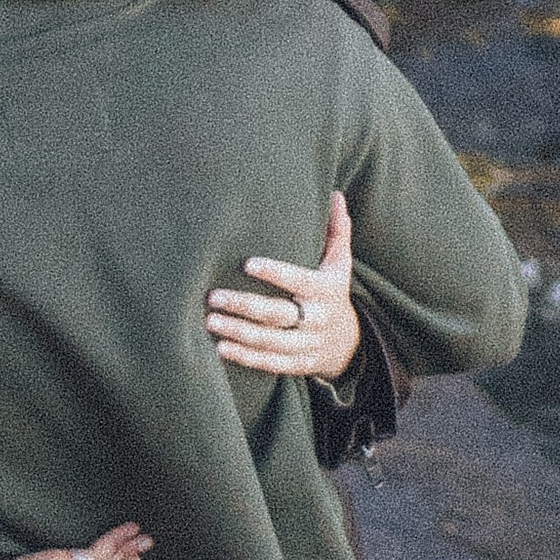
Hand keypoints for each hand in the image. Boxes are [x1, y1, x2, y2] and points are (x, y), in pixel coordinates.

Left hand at [206, 194, 363, 380]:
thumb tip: (334, 194)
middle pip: (278, 314)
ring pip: (270, 341)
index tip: (247, 264)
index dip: (275, 273)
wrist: (349, 342)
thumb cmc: (332, 292)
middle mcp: (316, 319)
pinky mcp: (297, 364)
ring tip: (210, 321)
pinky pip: (269, 363)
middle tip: (213, 296)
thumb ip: (336, 230)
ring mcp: (307, 345)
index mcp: (325, 290)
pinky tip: (220, 347)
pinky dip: (245, 357)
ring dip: (239, 332)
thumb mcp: (340, 263)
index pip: (298, 280)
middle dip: (244, 306)